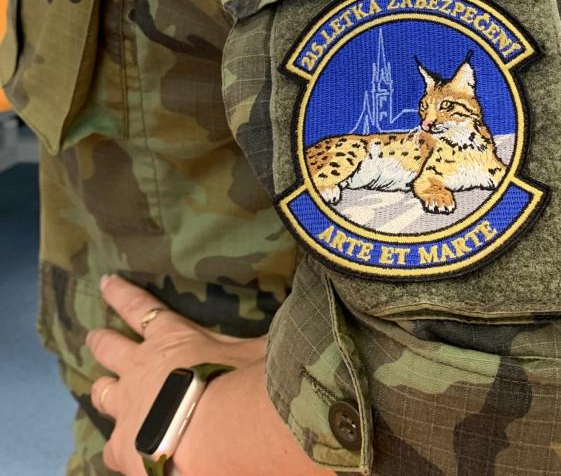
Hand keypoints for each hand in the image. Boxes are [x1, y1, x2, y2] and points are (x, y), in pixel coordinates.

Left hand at [88, 274, 266, 475]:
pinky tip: (118, 451)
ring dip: (102, 388)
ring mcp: (127, 409)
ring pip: (101, 393)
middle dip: (101, 341)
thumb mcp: (259, 347)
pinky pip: (109, 447)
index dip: (122, 294)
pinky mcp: (123, 448)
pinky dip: (116, 446)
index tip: (106, 281)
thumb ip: (264, 334)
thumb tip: (297, 308)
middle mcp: (140, 368)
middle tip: (93, 336)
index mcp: (171, 338)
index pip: (140, 307)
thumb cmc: (243, 381)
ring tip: (100, 387)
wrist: (220, 433)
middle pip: (110, 348)